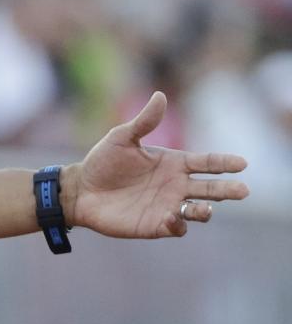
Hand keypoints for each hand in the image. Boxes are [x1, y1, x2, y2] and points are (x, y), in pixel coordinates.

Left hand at [69, 92, 249, 238]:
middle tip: (243, 191)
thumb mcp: (122, 138)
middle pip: (211, 188)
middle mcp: (176, 185)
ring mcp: (168, 205)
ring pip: (199, 210)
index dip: (225, 163)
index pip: (207, 162)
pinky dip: (179, 224)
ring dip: (206, 210)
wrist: (80, 190)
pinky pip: (177, 227)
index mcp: (174, 163)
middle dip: (228, 189)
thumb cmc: (102, 162)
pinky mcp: (156, 225)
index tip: (241, 163)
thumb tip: (160, 95)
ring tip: (207, 207)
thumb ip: (144, 121)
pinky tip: (173, 217)